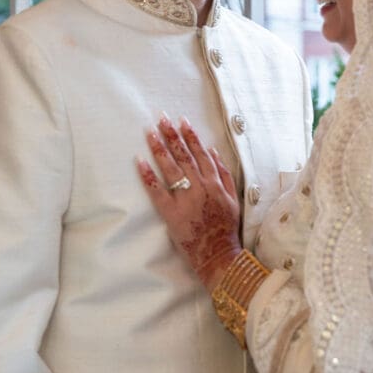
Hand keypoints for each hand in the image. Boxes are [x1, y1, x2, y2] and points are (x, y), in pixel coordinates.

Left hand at [138, 115, 241, 291]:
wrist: (219, 254)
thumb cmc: (226, 227)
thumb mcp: (233, 197)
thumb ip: (224, 173)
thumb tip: (212, 151)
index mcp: (215, 182)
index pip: (200, 152)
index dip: (190, 135)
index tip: (181, 121)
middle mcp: (200, 187)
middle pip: (183, 156)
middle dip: (172, 135)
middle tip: (161, 118)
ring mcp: (185, 199)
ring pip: (170, 168)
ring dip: (159, 148)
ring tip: (150, 133)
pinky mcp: (171, 213)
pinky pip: (157, 190)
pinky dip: (148, 175)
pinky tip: (139, 161)